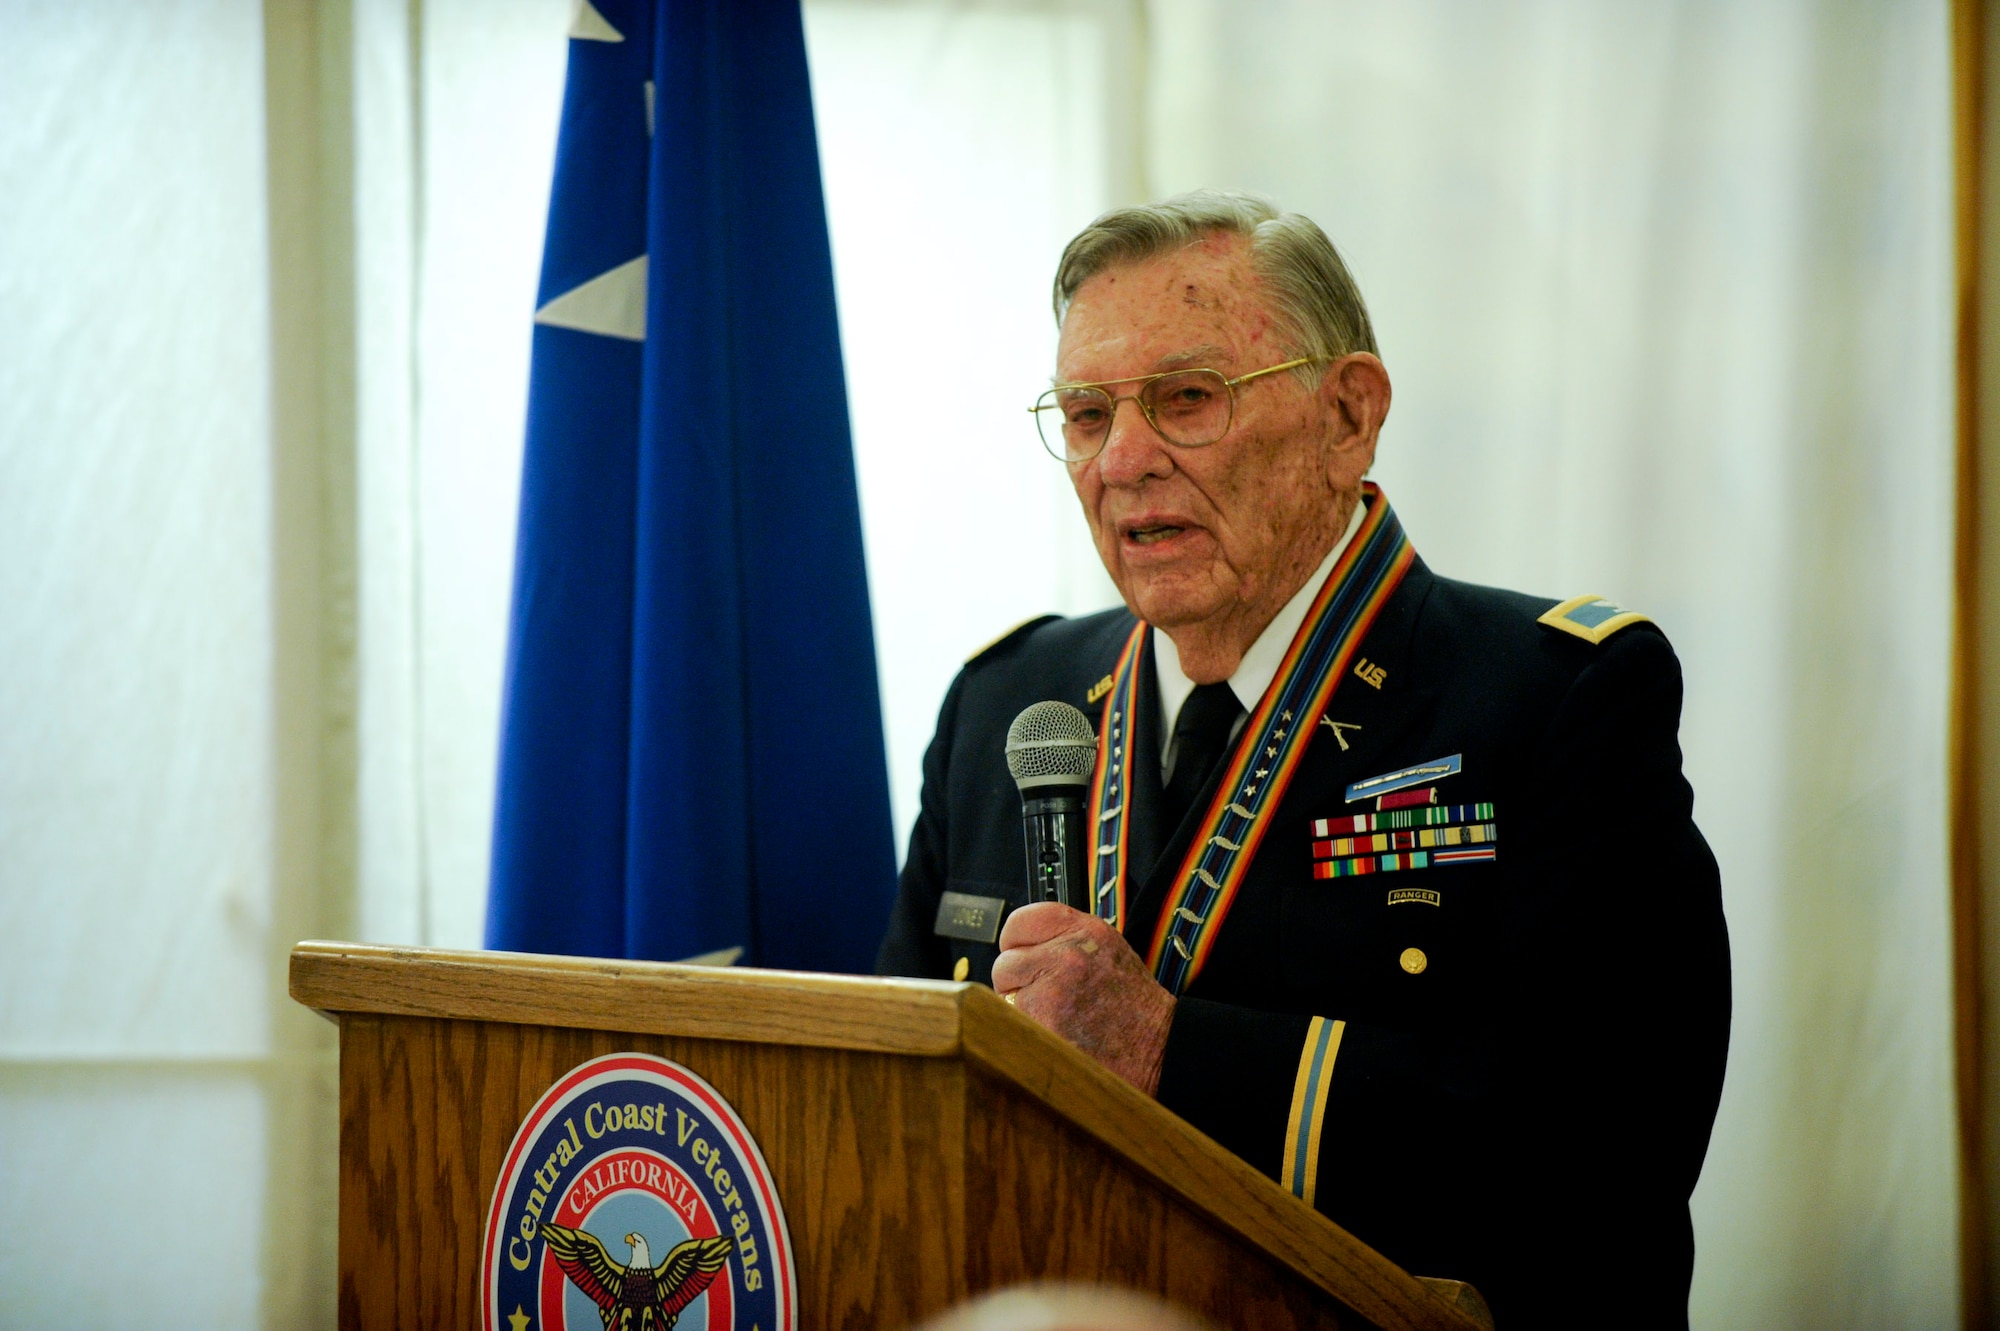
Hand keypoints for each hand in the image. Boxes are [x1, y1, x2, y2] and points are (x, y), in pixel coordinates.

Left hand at [990, 901, 1174, 1095]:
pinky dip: (1025, 1033)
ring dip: (1019, 1010)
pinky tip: (1053, 1037)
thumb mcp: (1106, 951)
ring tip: (1053, 1019)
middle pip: (1005, 963)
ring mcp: (1052, 992)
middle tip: (1045, 999)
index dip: (1016, 943)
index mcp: (1084, 931)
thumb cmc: (1133, 1007)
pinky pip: (1012, 1025)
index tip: (1022, 957)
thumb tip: (1020, 947)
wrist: (1162, 1049)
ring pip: (1004, 996)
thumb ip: (1065, 941)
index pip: (1020, 922)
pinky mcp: (1042, 1026)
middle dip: (1018, 983)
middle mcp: (1067, 955)